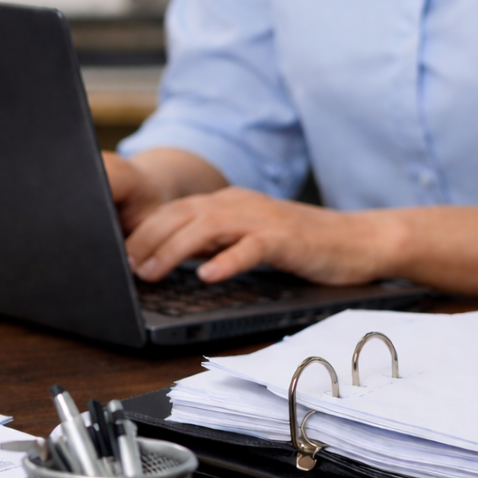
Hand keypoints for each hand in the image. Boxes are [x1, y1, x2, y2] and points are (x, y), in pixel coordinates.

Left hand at [127, 186, 398, 285]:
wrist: (357, 240)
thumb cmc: (300, 244)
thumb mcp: (246, 237)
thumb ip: (212, 241)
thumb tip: (167, 255)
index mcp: (228, 202)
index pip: (175, 211)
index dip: (144, 231)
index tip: (120, 255)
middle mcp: (240, 204)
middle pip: (182, 215)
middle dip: (148, 240)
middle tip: (126, 267)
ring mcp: (262, 219)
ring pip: (207, 227)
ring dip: (174, 250)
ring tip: (152, 272)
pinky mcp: (285, 239)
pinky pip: (250, 247)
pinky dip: (226, 260)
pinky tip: (207, 275)